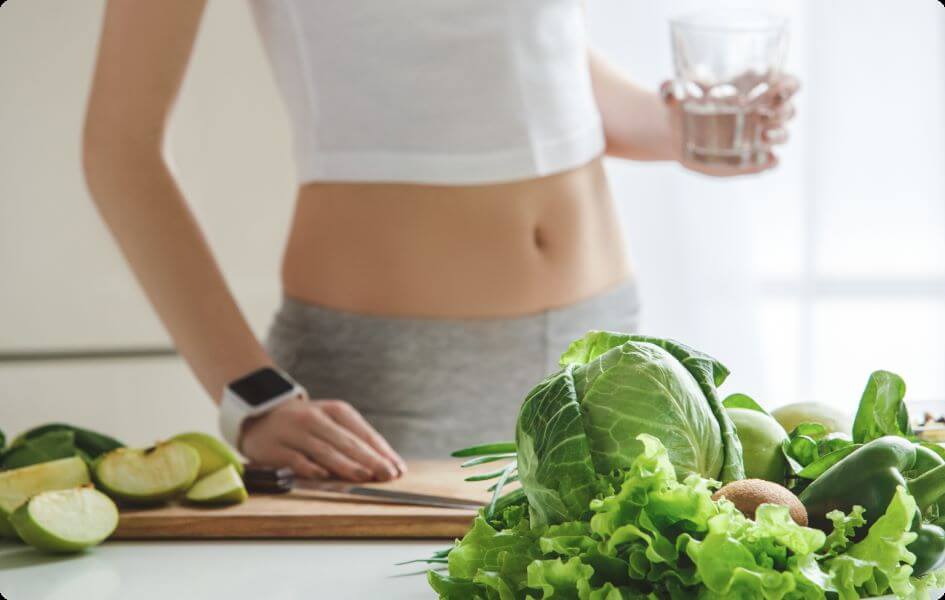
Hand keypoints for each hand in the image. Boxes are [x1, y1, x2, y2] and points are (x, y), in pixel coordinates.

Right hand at [240, 396, 406, 481]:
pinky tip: (324, 476)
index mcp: (335, 410)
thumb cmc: (306, 425)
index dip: (382, 452)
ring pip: (324, 450)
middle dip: (370, 459)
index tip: (398, 469)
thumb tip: (386, 464)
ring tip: (365, 477)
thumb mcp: (331, 424)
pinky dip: (310, 468)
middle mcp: (315, 418)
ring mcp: (294, 432)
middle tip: (388, 475)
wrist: (261, 416)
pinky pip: (295, 459)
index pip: (363, 432)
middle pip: (347, 441)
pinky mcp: (274, 447)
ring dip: (346, 465)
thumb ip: (354, 442)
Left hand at [661, 74, 799, 176]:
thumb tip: (668, 90)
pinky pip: (771, 162)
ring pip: (783, 134)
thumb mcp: (677, 93)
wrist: (676, 134)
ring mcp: (759, 137)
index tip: (780, 87)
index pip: (788, 83)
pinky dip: (772, 161)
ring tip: (764, 136)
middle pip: (789, 109)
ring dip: (780, 134)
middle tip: (765, 114)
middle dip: (783, 110)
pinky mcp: (752, 159)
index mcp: (755, 89)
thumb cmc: (683, 105)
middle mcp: (763, 112)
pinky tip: (766, 159)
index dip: (790, 84)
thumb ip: (673, 89)